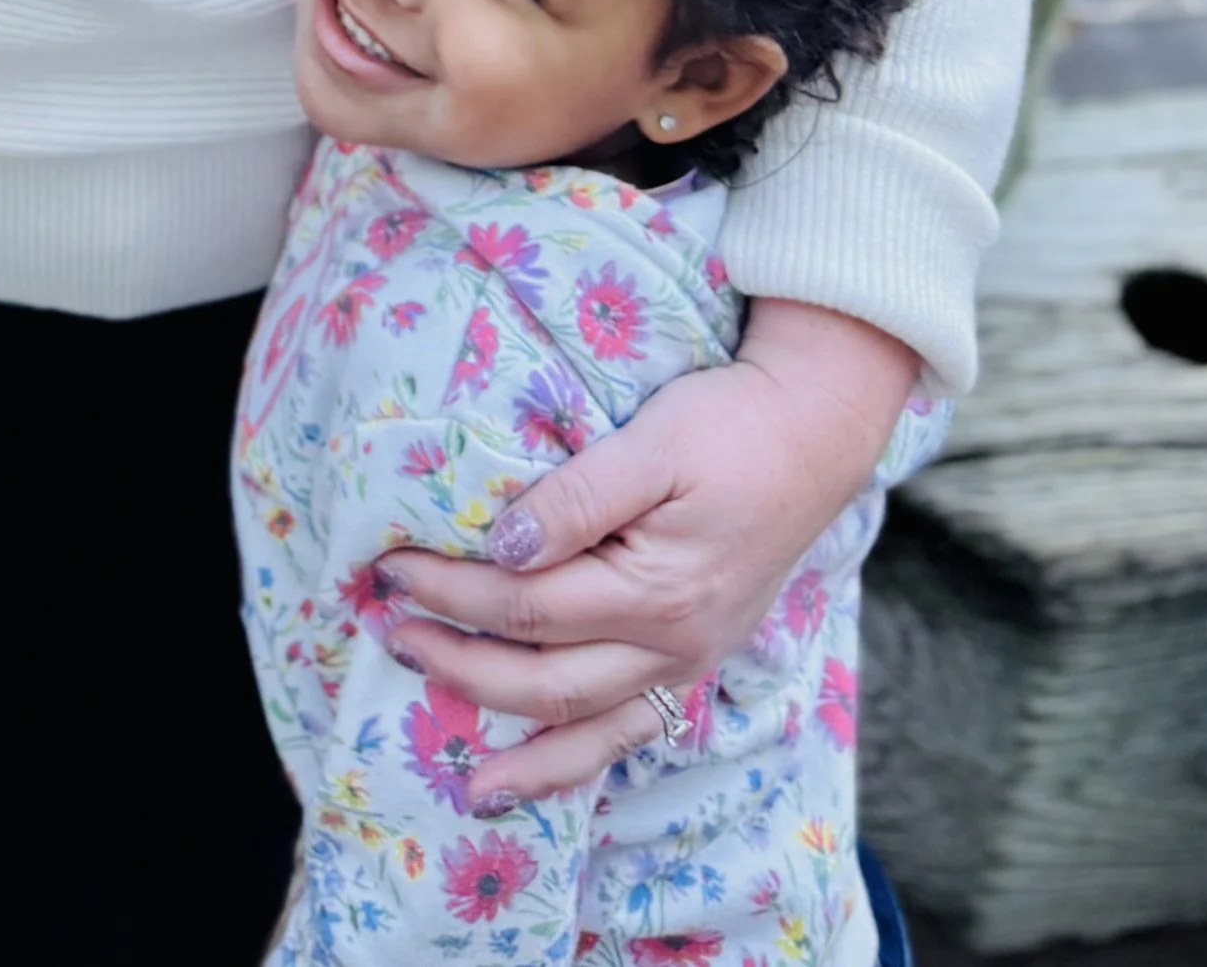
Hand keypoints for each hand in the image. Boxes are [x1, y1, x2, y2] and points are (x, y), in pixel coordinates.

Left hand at [377, 300, 917, 807]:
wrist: (815, 435)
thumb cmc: (731, 426)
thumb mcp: (654, 441)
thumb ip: (578, 496)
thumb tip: (503, 545)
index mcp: (655, 589)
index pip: (526, 605)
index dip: (452, 591)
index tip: (392, 568)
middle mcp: (672, 643)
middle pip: (543, 680)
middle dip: (460, 663)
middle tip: (391, 634)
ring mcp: (687, 661)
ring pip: (587, 728)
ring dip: (515, 744)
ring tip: (459, 771)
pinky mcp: (695, 660)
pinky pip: (630, 732)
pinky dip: (580, 762)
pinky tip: (540, 779)